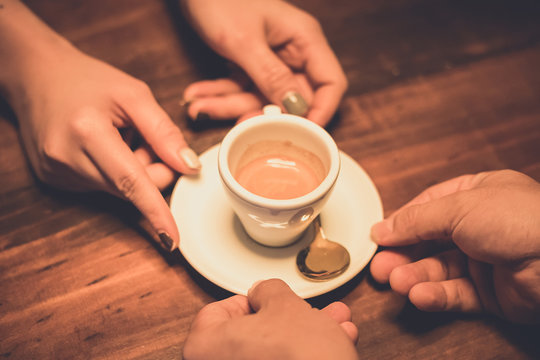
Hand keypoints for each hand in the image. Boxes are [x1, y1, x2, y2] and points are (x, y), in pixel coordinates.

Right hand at [1, 1, 200, 249]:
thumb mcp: (134, 95)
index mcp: (87, 131)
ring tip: (120, 136)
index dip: (155, 211)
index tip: (172, 240)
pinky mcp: (53, 179)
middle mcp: (66, 158)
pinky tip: (103, 146)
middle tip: (148, 140)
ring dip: (132, 171)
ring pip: (116, 190)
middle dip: (152, 171)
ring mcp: (56, 172)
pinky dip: (113, 172)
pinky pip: (99, 186)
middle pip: (128, 189)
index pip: (130, 182)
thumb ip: (163, 132)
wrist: (37, 75)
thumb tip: (189, 168)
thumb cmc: (88, 80)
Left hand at [180, 0, 346, 125]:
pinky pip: (240, 88)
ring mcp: (270, 61)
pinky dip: (219, 94)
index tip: (303, 135)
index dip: (321, 112)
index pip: (330, 83)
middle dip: (260, 113)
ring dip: (228, 105)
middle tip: (237, 124)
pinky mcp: (249, 65)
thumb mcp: (244, 41)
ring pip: (259, 98)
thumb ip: (272, 76)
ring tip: (197, 106)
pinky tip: (197, 97)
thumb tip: (297, 109)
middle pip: (290, 99)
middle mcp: (292, 53)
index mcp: (304, 40)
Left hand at [183, 279, 358, 359]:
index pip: (216, 312)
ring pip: (271, 352)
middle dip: (287, 319)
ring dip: (303, 336)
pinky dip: (303, 356)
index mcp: (203, 347)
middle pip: (250, 334)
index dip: (249, 300)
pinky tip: (328, 347)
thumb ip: (268, 291)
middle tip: (305, 310)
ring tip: (328, 326)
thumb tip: (264, 291)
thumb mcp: (284, 305)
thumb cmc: (297, 358)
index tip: (267, 298)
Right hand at [370, 170, 539, 322]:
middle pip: (429, 241)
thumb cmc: (521, 220)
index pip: (429, 207)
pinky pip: (455, 293)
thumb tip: (383, 228)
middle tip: (381, 267)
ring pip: (439, 270)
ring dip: (414, 276)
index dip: (403, 222)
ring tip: (396, 282)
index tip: (379, 236)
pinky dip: (435, 294)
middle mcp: (480, 226)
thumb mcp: (458, 207)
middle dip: (403, 254)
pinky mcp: (490, 292)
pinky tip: (419, 294)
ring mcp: (485, 259)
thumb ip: (416, 220)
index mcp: (476, 194)